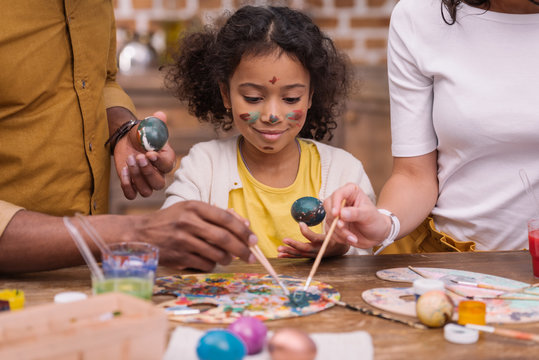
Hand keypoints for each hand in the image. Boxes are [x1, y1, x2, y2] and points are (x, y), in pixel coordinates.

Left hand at [114, 111, 175, 198]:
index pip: (167, 165)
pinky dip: (127, 186)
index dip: (159, 161)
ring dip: (136, 177)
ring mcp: (146, 182)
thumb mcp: (149, 126)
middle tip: (138, 156)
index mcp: (167, 160)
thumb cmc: (142, 134)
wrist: (127, 140)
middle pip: (158, 183)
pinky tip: (123, 171)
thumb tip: (160, 115)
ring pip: (146, 191)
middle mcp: (159, 174)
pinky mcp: (132, 185)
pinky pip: (132, 194)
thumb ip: (156, 122)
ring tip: (129, 159)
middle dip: (147, 172)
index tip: (149, 153)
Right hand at [138, 201, 256, 271]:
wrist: (140, 233)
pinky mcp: (178, 257)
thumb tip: (245, 225)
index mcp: (194, 207)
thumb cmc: (170, 220)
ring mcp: (183, 240)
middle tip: (251, 256)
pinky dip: (212, 264)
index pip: (226, 219)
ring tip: (229, 258)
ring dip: (228, 259)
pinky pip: (205, 264)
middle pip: (225, 238)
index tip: (253, 240)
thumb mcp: (190, 210)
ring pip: (217, 254)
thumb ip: (216, 215)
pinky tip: (210, 260)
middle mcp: (189, 222)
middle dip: (243, 250)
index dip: (243, 231)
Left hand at [277, 222, 349, 257]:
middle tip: (284, 239)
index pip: (314, 238)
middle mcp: (318, 250)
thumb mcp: (335, 227)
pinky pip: (298, 256)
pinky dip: (288, 255)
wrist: (338, 248)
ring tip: (279, 248)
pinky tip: (279, 255)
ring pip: (299, 254)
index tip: (300, 223)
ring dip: (288, 251)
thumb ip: (329, 219)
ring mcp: (313, 254)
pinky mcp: (309, 256)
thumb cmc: (336, 234)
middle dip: (294, 245)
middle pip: (305, 249)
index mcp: (325, 242)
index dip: (306, 231)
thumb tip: (322, 202)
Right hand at [324, 183, 391, 248]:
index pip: (338, 194)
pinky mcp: (334, 224)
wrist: (377, 234)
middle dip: (335, 220)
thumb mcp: (368, 215)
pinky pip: (330, 231)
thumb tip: (342, 213)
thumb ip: (356, 213)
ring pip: (329, 221)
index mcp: (350, 192)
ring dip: (339, 232)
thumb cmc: (375, 220)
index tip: (336, 214)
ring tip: (353, 238)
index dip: (335, 204)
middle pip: (328, 206)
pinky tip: (350, 239)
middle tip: (343, 227)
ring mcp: (336, 213)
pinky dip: (338, 237)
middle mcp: (341, 201)